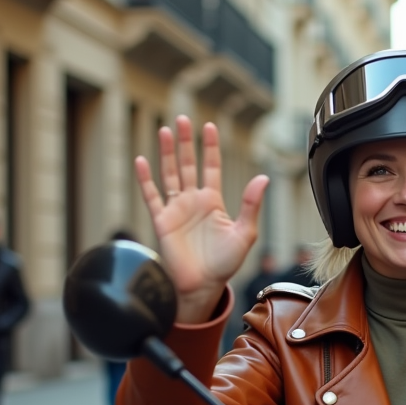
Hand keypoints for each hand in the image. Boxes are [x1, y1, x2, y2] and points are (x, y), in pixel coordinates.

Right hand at [135, 117, 269, 323]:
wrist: (203, 285)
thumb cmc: (225, 263)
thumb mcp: (245, 233)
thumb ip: (250, 205)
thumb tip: (263, 178)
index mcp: (213, 201)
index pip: (210, 166)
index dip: (209, 147)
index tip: (209, 126)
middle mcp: (193, 201)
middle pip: (187, 164)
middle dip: (185, 142)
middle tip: (182, 119)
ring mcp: (176, 210)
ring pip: (169, 174)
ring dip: (166, 153)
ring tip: (164, 130)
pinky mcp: (162, 221)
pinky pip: (151, 196)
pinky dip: (145, 179)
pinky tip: (142, 161)